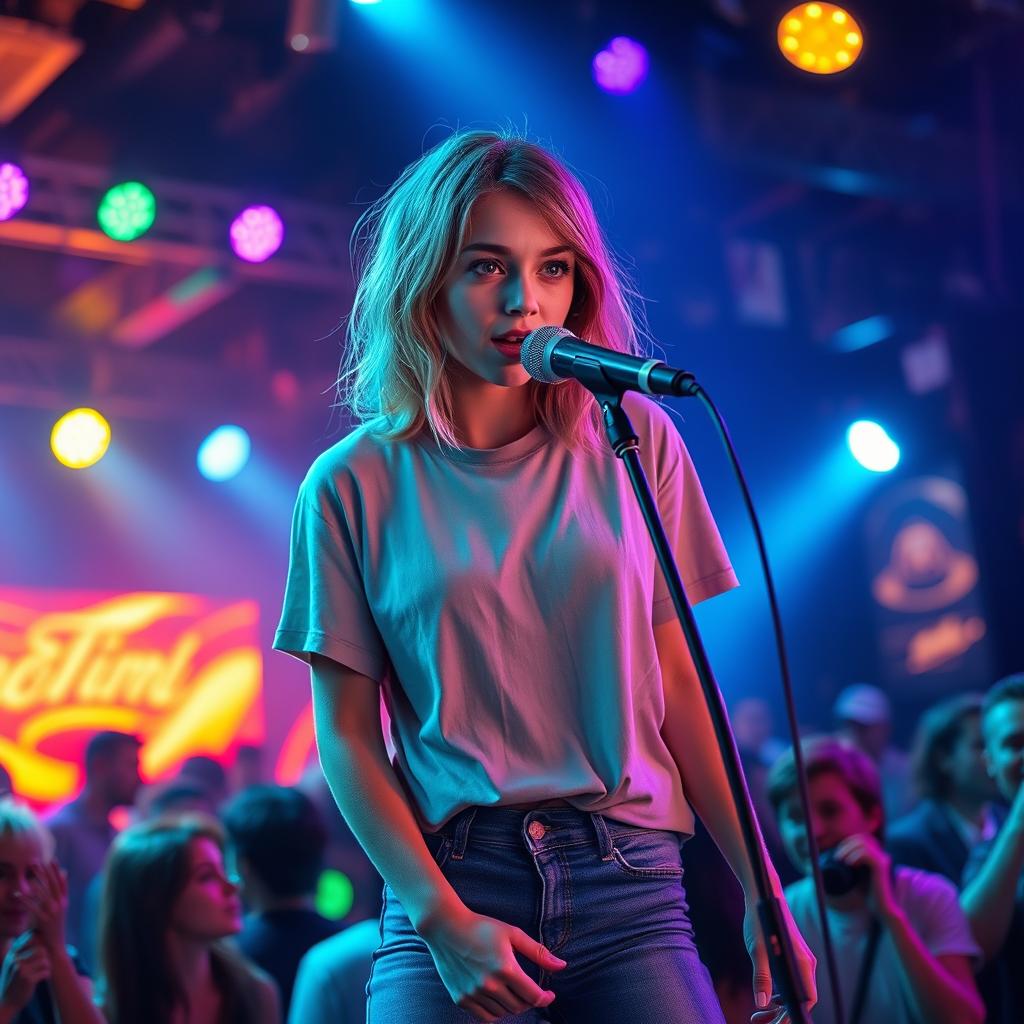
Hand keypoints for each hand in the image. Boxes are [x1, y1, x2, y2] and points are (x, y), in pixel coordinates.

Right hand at [0, 932, 50, 1012]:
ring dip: (47, 967)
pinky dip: (46, 975)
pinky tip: (42, 979)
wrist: (9, 1003)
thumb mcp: (17, 967)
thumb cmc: (16, 983)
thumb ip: (25, 955)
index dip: (40, 948)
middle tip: (43, 966)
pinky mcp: (28, 980)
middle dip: (45, 958)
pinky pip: (45, 972)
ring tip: (43, 972)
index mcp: (13, 957)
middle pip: (41, 951)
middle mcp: (16, 962)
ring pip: (45, 961)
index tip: (40, 957)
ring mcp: (22, 971)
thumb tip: (40, 940)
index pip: (32, 943)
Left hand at [21, 861, 66, 954]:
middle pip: (52, 885)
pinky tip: (19, 894)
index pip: (61, 882)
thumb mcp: (60, 909)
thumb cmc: (54, 927)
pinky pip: (33, 907)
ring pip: (43, 893)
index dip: (56, 871)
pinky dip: (25, 900)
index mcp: (64, 901)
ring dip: (36, 882)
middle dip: (44, 873)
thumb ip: (59, 894)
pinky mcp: (44, 920)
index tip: (52, 860)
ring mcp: (53, 912)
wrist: (55, 946)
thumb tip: (63, 875)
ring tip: (29, 875)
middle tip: (37, 863)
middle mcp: (61, 904)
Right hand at [417, 905, 566, 1021]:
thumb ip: (538, 952)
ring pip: (503, 1013)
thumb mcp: (512, 934)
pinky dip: (496, 1012)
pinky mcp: (461, 999)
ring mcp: (474, 994)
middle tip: (530, 989)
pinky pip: (485, 1017)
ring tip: (514, 992)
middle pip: (519, 1006)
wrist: (446, 928)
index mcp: (505, 968)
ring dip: (513, 1006)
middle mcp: (490, 985)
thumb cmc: (482, 927)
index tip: (549, 994)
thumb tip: (562, 966)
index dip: (545, 997)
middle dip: (529, 1000)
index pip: (533, 996)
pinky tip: (499, 999)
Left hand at [743, 897, 816, 1019]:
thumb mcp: (758, 950)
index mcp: (802, 963)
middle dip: (781, 1015)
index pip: (807, 999)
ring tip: (758, 1015)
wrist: (764, 894)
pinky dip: (779, 993)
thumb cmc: (761, 920)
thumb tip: (762, 1003)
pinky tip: (766, 1000)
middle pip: (801, 999)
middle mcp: (806, 963)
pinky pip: (791, 982)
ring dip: (778, 1006)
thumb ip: (762, 977)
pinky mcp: (792, 957)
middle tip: (759, 1022)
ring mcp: (800, 960)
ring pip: (794, 991)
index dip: (793, 1015)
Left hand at [833, 832, 897, 920]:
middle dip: (846, 844)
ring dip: (848, 849)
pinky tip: (849, 864)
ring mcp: (882, 860)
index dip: (849, 841)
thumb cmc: (870, 895)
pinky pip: (866, 854)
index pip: (863, 838)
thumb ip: (854, 864)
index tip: (839, 852)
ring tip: (840, 860)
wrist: (882, 909)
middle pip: (862, 838)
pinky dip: (855, 856)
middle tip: (837, 856)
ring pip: (863, 844)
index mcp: (877, 857)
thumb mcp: (858, 876)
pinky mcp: (881, 867)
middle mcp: (881, 856)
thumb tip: (838, 856)